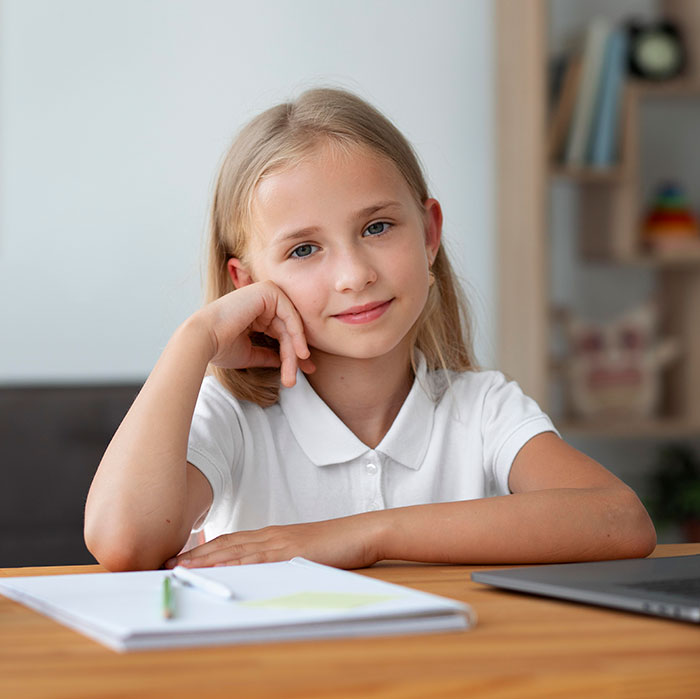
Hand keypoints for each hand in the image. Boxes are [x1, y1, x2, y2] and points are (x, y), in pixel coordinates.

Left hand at [164, 515, 385, 569]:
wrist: (358, 533)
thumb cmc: (333, 545)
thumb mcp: (300, 551)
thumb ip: (279, 558)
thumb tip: (258, 571)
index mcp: (271, 535)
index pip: (230, 542)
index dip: (203, 550)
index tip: (181, 559)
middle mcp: (270, 535)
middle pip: (225, 545)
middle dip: (195, 555)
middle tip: (167, 564)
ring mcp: (279, 542)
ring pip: (235, 551)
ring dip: (205, 560)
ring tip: (181, 568)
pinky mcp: (290, 551)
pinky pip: (257, 558)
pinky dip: (234, 563)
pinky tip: (218, 568)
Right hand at [196, 281, 314, 386]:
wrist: (203, 340)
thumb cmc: (220, 348)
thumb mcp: (249, 354)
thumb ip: (267, 355)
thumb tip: (283, 362)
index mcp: (255, 313)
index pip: (281, 332)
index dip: (293, 352)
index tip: (304, 370)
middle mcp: (260, 301)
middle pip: (287, 329)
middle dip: (297, 352)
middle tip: (307, 371)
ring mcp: (264, 293)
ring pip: (290, 324)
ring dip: (296, 348)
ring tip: (299, 369)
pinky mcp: (267, 291)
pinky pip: (290, 314)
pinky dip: (297, 334)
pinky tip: (300, 353)